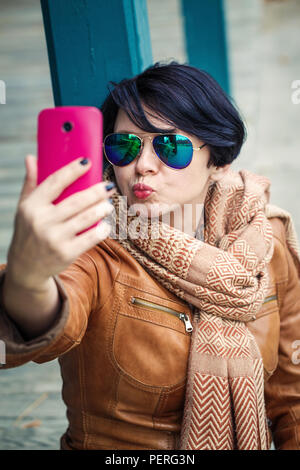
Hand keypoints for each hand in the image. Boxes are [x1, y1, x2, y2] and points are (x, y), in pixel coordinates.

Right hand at [6, 155, 115, 288]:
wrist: (25, 267)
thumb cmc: (29, 231)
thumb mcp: (25, 208)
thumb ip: (31, 183)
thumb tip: (31, 157)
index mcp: (31, 206)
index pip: (55, 182)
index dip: (72, 170)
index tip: (87, 162)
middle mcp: (42, 221)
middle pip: (76, 201)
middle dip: (96, 192)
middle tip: (108, 187)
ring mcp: (54, 238)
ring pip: (86, 219)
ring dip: (101, 209)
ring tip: (108, 205)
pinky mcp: (66, 253)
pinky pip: (90, 238)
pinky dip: (101, 230)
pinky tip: (106, 225)